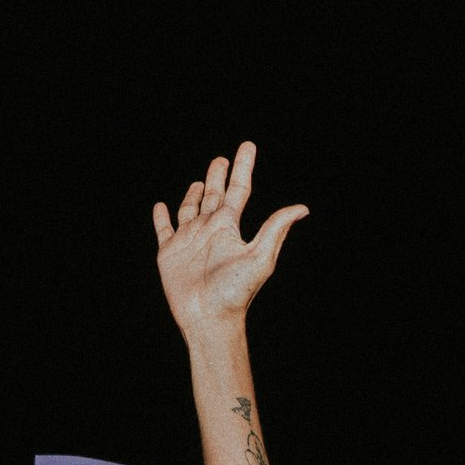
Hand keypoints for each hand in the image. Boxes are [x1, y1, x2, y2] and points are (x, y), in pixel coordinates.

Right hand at [151, 142, 309, 336]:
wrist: (209, 319)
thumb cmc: (235, 292)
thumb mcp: (259, 257)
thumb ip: (276, 229)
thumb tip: (303, 208)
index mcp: (230, 228)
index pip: (239, 189)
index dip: (243, 167)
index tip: (247, 146)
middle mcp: (210, 230)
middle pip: (214, 195)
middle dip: (217, 176)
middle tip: (221, 159)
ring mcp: (189, 241)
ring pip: (190, 210)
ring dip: (193, 195)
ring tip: (197, 182)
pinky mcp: (169, 254)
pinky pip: (164, 230)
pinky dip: (161, 218)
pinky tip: (161, 207)